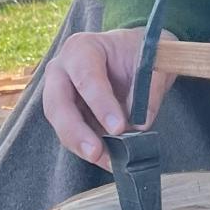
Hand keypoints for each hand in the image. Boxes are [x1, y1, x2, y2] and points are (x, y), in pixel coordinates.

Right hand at [40, 28, 174, 172]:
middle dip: (75, 131)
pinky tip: (108, 160)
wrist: (132, 54)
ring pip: (61, 123)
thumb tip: (141, 123)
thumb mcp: (152, 59)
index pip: (85, 76)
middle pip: (58, 103)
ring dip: (81, 145)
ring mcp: (60, 93)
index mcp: (82, 48)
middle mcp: (62, 70)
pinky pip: (72, 135)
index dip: (100, 103)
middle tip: (96, 152)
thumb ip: (150, 87)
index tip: (118, 127)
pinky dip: (89, 149)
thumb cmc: (137, 51)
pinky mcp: (67, 114)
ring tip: (107, 161)